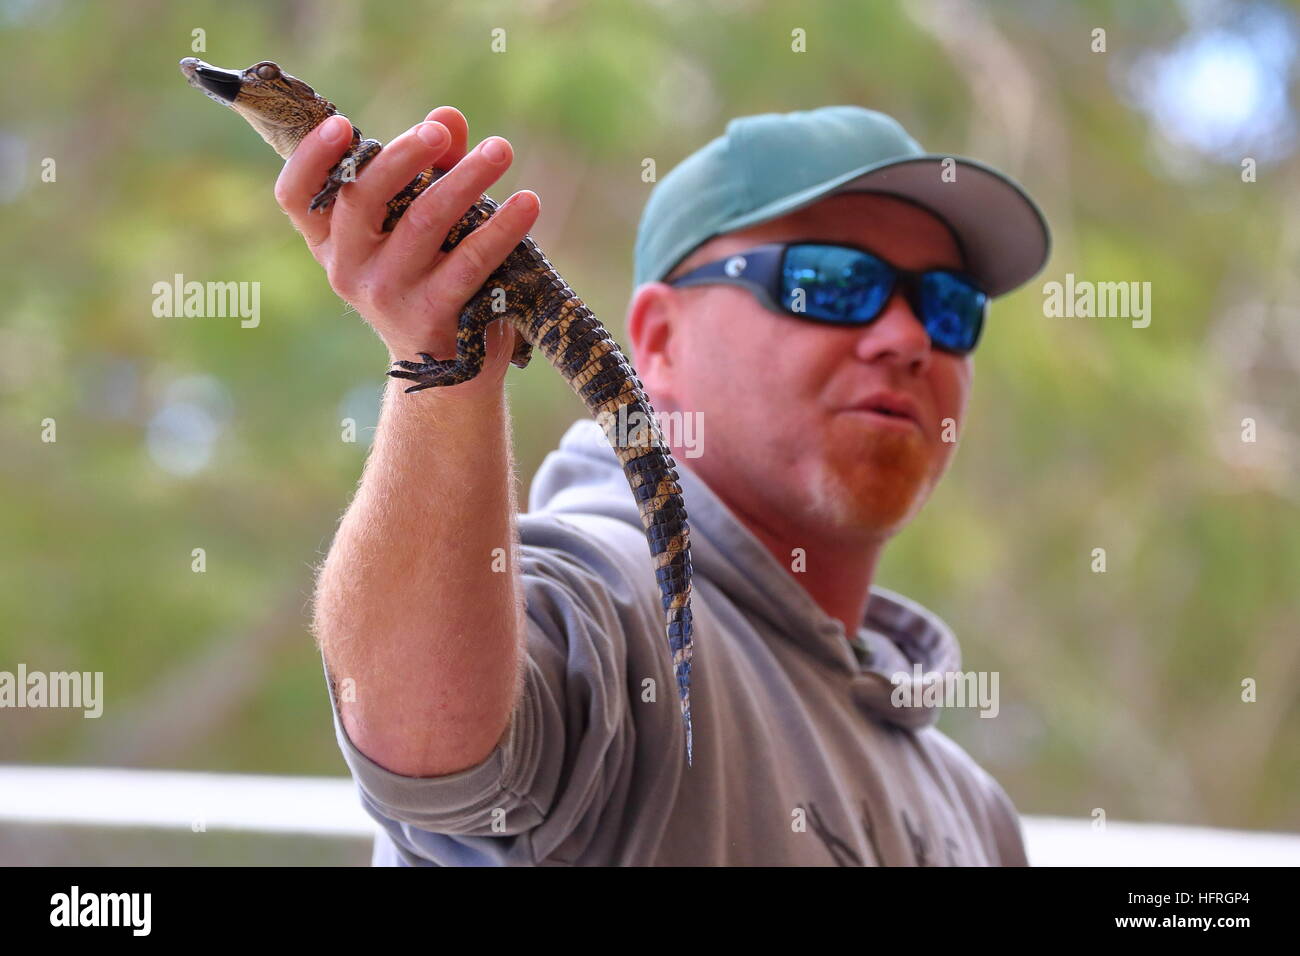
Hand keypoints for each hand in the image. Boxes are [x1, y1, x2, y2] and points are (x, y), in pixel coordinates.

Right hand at [273, 107, 539, 394]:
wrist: (446, 371)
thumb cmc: (430, 280)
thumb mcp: (419, 225)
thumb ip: (431, 169)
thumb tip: (448, 118)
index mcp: (332, 242)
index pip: (295, 197)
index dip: (311, 157)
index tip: (341, 123)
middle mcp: (348, 269)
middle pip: (362, 198)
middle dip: (405, 155)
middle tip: (442, 131)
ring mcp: (386, 295)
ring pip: (423, 221)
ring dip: (466, 179)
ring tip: (501, 150)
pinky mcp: (430, 315)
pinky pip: (469, 261)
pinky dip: (501, 228)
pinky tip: (528, 203)